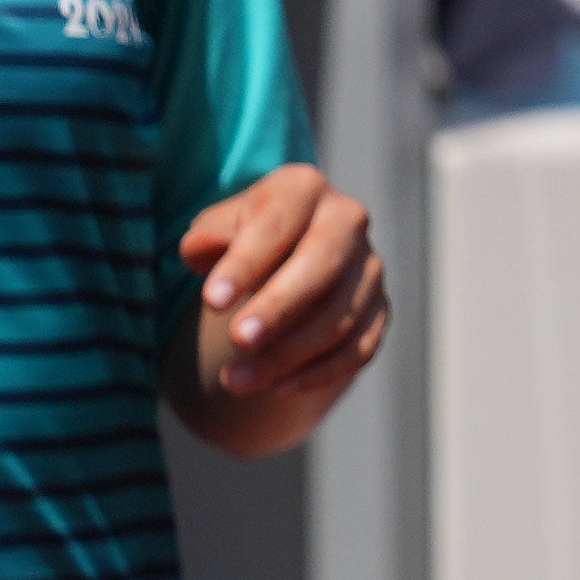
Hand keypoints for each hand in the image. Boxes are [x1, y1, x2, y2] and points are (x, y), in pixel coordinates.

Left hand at [176, 163, 385, 453]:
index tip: (211, 302)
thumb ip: (207, 236)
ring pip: (340, 315)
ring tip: (234, 382)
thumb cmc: (241, 241)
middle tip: (238, 340)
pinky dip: (319, 372)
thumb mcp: (217, 229)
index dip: (246, 263)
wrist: (282, 260)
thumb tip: (200, 248)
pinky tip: (276, 389)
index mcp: (303, 189)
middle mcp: (347, 220)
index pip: (278, 223)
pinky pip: (359, 347)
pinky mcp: (378, 310)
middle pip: (322, 266)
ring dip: (288, 354)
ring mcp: (369, 267)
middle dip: (280, 307)